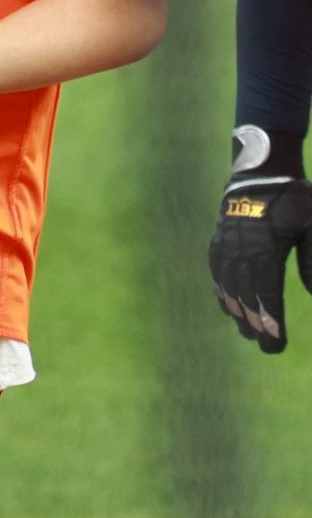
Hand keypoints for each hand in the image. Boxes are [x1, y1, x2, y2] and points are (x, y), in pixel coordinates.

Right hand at [209, 174, 311, 352]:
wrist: (261, 170)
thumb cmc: (294, 199)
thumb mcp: (311, 227)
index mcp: (266, 249)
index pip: (267, 295)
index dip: (272, 321)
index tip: (277, 343)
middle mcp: (241, 251)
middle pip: (246, 297)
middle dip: (257, 324)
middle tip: (268, 347)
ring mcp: (226, 245)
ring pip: (228, 287)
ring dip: (238, 312)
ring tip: (248, 331)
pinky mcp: (219, 239)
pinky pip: (216, 271)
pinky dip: (221, 290)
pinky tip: (227, 304)